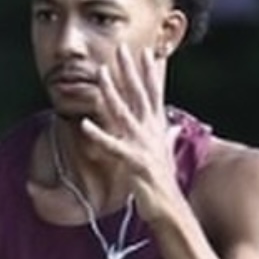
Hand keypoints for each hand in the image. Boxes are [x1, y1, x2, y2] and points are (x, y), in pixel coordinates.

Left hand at [79, 45, 177, 223]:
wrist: (171, 209)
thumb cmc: (165, 184)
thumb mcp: (166, 155)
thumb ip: (168, 137)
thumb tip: (173, 127)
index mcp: (158, 129)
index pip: (155, 95)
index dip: (150, 73)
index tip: (145, 51)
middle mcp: (153, 133)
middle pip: (140, 95)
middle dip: (131, 71)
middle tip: (122, 48)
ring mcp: (144, 146)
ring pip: (125, 114)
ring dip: (112, 93)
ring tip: (101, 74)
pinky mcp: (135, 162)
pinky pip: (114, 146)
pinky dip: (99, 135)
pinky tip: (85, 125)